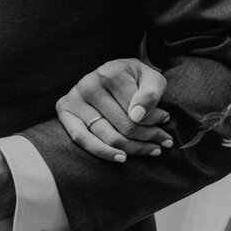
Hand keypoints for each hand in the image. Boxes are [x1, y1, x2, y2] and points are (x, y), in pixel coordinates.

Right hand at [55, 58, 171, 162]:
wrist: (112, 73)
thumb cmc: (134, 78)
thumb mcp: (150, 78)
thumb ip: (151, 93)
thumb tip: (137, 116)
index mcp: (110, 72)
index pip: (135, 110)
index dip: (154, 121)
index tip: (166, 124)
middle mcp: (89, 83)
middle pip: (123, 126)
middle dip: (147, 137)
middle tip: (164, 142)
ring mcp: (74, 98)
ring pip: (107, 136)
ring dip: (133, 148)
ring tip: (152, 150)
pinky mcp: (64, 110)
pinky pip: (82, 139)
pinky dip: (103, 152)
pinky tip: (122, 158)